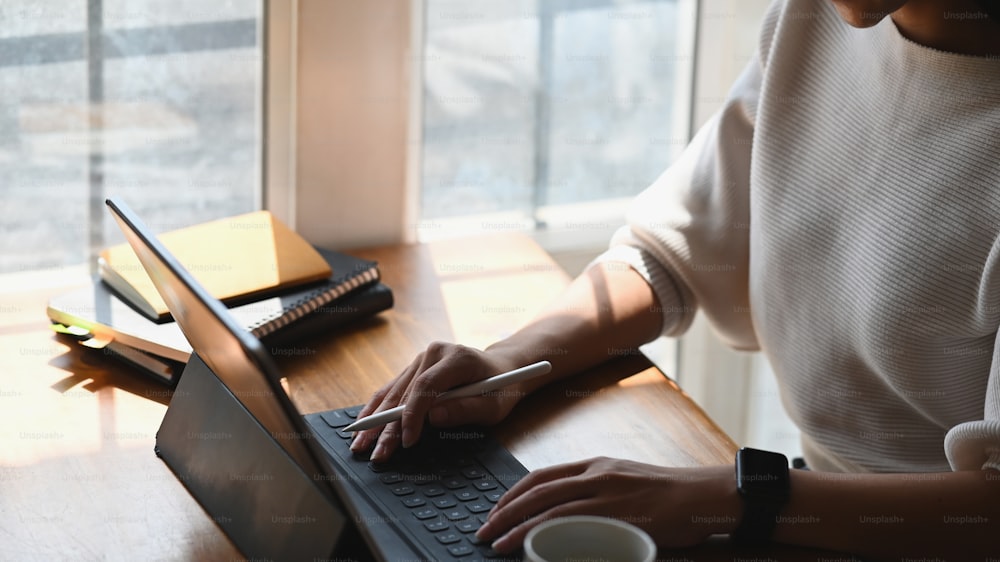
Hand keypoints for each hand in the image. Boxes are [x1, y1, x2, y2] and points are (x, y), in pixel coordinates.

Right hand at [350, 342, 526, 461]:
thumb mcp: (494, 406)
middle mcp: (434, 353)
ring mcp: (421, 359)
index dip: (412, 415)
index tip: (407, 441)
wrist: (502, 367)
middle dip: (387, 426)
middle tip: (375, 453)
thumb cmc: (501, 388)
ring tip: (360, 443)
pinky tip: (363, 423)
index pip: (426, 387)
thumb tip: (433, 418)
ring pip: (393, 392)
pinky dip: (377, 408)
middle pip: (404, 392)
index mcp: (456, 358)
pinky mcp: (414, 368)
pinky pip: (391, 389)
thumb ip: (466, 411)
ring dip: (375, 419)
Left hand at [475, 457, 739, 553]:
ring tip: (494, 542)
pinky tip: (527, 546)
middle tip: (483, 529)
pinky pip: (570, 523)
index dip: (514, 493)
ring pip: (547, 506)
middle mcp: (596, 474)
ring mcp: (605, 492)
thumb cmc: (670, 495)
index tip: (496, 509)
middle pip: (536, 489)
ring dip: (515, 525)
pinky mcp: (617, 513)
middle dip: (504, 510)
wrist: (704, 495)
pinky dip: (542, 533)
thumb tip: (571, 514)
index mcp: (596, 465)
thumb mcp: (628, 484)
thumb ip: (599, 494)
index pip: (542, 475)